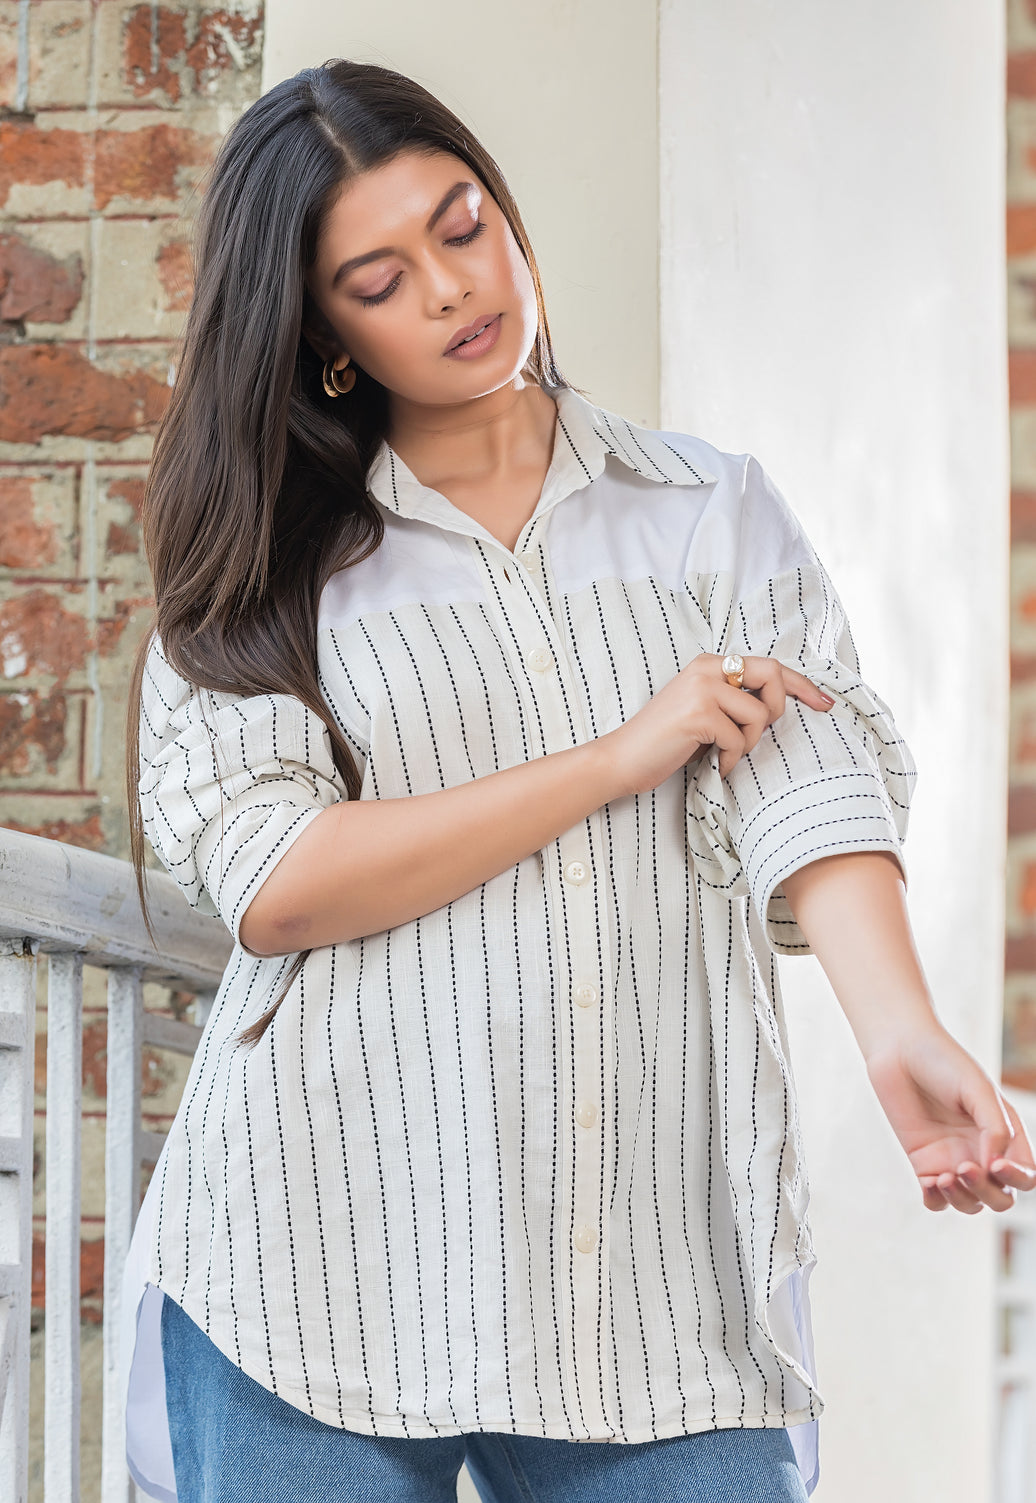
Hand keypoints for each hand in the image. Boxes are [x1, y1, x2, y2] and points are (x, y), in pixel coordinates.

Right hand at [600, 652, 834, 796]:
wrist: (622, 758)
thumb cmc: (665, 741)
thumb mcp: (704, 710)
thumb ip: (735, 700)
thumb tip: (779, 706)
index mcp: (711, 664)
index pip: (769, 666)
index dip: (802, 685)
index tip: (824, 703)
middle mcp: (708, 668)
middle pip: (773, 677)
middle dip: (776, 711)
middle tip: (758, 735)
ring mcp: (703, 689)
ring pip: (758, 716)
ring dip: (747, 744)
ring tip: (723, 753)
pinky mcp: (699, 713)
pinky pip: (738, 739)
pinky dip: (730, 760)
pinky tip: (713, 764)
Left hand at [864, 1022, 1035, 1212]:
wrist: (899, 1050)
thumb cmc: (944, 1063)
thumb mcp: (978, 1090)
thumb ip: (995, 1128)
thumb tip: (995, 1166)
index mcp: (1004, 1134)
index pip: (1024, 1175)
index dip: (1016, 1179)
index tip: (995, 1163)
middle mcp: (982, 1152)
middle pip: (1000, 1198)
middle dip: (988, 1193)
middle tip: (965, 1168)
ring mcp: (952, 1160)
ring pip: (970, 1203)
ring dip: (962, 1199)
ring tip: (942, 1178)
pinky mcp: (923, 1163)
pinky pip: (936, 1200)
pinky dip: (937, 1201)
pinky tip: (929, 1182)